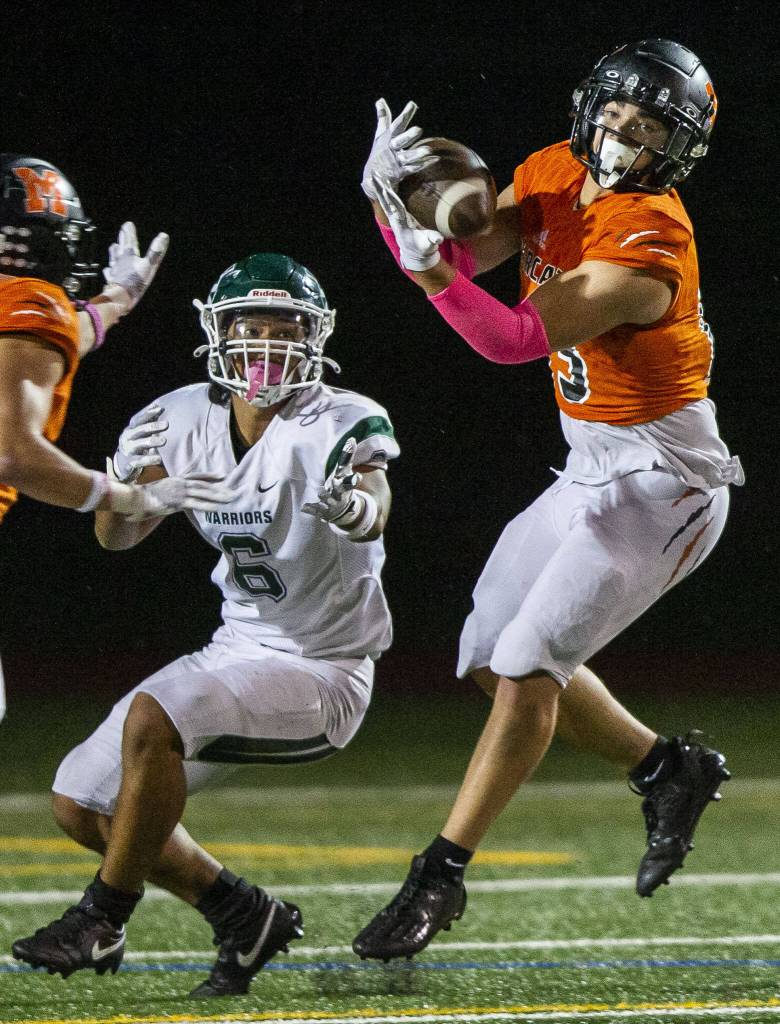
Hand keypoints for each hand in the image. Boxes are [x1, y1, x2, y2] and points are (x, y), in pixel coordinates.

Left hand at [101, 221, 168, 314]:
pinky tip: (107, 270)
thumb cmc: (135, 283)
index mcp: (129, 257)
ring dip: (114, 252)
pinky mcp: (112, 281)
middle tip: (122, 231)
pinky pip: (109, 273)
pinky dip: (109, 270)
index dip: (129, 232)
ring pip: (113, 258)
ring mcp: (115, 271)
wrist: (120, 298)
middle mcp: (120, 262)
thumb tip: (163, 236)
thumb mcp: (148, 266)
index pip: (130, 241)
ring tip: (113, 246)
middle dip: (123, 239)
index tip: (128, 224)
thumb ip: (155, 252)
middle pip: (121, 247)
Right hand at [111, 473, 235, 520]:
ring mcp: (179, 492)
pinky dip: (207, 505)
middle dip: (220, 487)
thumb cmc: (144, 496)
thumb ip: (168, 491)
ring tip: (231, 499)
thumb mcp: (158, 490)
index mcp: (176, 479)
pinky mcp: (177, 502)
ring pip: (203, 493)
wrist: (135, 497)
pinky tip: (217, 508)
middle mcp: (180, 483)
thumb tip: (176, 496)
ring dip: (218, 496)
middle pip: (204, 485)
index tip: (222, 475)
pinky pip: (195, 504)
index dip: (210, 475)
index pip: (196, 476)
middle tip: (234, 490)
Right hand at [112, 405, 167, 482]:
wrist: (122, 463)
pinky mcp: (129, 462)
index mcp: (131, 428)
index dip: (149, 413)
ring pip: (139, 444)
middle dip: (153, 426)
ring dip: (152, 441)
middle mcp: (128, 437)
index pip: (140, 419)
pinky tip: (159, 459)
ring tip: (164, 440)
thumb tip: (161, 406)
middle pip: (140, 430)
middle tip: (167, 424)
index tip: (161, 409)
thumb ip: (149, 422)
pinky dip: (149, 459)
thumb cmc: (137, 443)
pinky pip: (140, 461)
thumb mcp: (140, 433)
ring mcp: (128, 450)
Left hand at [302, 437, 362, 524]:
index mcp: (345, 483)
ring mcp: (332, 503)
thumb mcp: (344, 472)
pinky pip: (316, 510)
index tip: (357, 476)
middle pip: (342, 489)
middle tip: (336, 480)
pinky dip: (310, 509)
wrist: (342, 511)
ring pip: (328, 499)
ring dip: (324, 496)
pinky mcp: (323, 510)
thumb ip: (347, 456)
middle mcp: (340, 493)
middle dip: (340, 485)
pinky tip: (304, 507)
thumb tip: (352, 438)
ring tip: (320, 492)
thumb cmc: (341, 485)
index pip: (351, 479)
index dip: (354, 478)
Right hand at [361, 98, 436, 199]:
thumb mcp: (380, 136)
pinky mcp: (399, 172)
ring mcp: (395, 161)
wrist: (373, 178)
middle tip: (419, 130)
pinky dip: (423, 164)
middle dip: (408, 136)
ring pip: (407, 157)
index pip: (397, 125)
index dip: (405, 115)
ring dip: (417, 154)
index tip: (413, 104)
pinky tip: (435, 159)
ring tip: (428, 150)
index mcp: (387, 138)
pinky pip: (412, 168)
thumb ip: (383, 119)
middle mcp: (391, 149)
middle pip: (400, 141)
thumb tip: (380, 100)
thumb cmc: (380, 153)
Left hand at [373, 174, 442, 270]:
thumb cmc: (423, 248)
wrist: (416, 254)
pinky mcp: (398, 215)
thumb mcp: (429, 244)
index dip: (392, 198)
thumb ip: (433, 240)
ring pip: (386, 200)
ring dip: (380, 188)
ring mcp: (396, 216)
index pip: (396, 208)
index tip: (386, 188)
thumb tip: (438, 239)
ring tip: (374, 176)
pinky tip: (382, 183)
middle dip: (381, 189)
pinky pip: (390, 202)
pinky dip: (386, 192)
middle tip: (374, 176)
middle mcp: (396, 219)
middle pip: (387, 202)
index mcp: (402, 224)